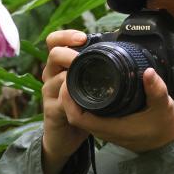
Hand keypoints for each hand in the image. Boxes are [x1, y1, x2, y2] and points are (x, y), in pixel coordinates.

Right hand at [41, 30, 89, 173]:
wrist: (64, 137)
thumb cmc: (79, 107)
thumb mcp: (87, 84)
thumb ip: (95, 69)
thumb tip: (123, 52)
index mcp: (60, 66)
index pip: (55, 42)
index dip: (65, 36)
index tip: (82, 38)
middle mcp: (51, 76)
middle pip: (53, 54)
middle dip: (68, 52)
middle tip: (81, 54)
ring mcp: (50, 93)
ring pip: (54, 77)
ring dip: (68, 74)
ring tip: (81, 73)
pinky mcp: (51, 111)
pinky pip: (58, 101)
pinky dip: (68, 98)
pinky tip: (78, 98)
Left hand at [59, 67, 173, 152]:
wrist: (168, 148)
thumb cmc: (164, 130)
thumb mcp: (164, 108)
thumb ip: (156, 90)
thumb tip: (148, 72)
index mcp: (110, 127)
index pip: (77, 117)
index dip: (68, 99)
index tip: (70, 79)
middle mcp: (103, 130)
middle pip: (74, 114)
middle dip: (68, 94)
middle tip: (72, 72)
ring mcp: (105, 129)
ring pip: (80, 115)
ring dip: (75, 97)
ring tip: (77, 76)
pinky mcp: (109, 126)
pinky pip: (88, 115)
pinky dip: (84, 102)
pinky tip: (89, 87)